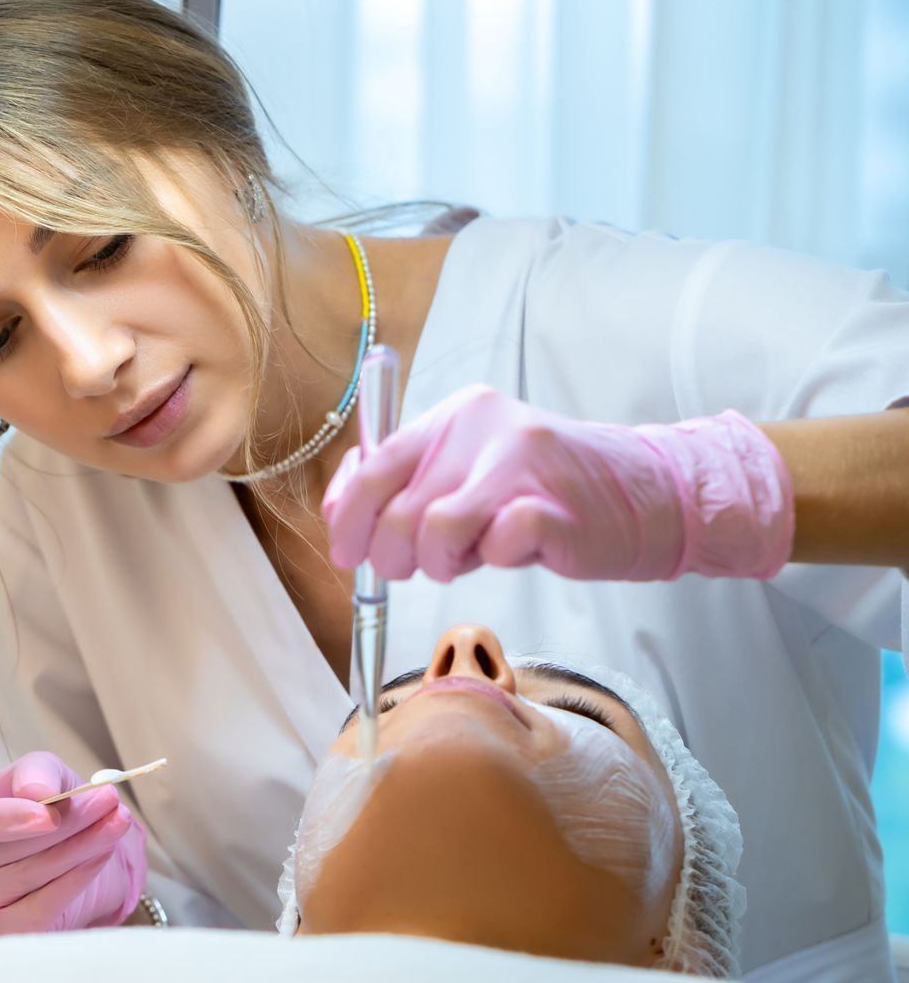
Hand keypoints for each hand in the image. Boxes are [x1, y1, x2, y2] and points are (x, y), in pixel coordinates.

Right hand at [0, 751, 145, 938]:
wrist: (38, 851)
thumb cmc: (26, 807)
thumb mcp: (32, 773)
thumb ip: (35, 772)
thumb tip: (39, 791)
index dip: (4, 820)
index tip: (49, 814)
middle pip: (0, 853)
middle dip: (62, 827)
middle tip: (106, 802)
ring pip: (22, 881)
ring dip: (77, 851)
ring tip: (115, 822)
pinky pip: (37, 911)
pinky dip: (74, 881)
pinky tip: (100, 855)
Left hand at [322, 385, 793, 582]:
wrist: (644, 495)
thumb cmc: (541, 492)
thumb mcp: (464, 475)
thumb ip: (402, 484)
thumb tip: (338, 511)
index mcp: (453, 414)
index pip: (372, 466)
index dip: (349, 520)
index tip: (348, 554)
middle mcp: (482, 427)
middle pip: (396, 509)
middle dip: (393, 556)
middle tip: (417, 567)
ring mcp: (520, 462)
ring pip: (435, 530)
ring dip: (441, 564)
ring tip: (469, 559)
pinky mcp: (554, 504)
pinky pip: (495, 546)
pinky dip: (496, 561)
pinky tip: (516, 550)